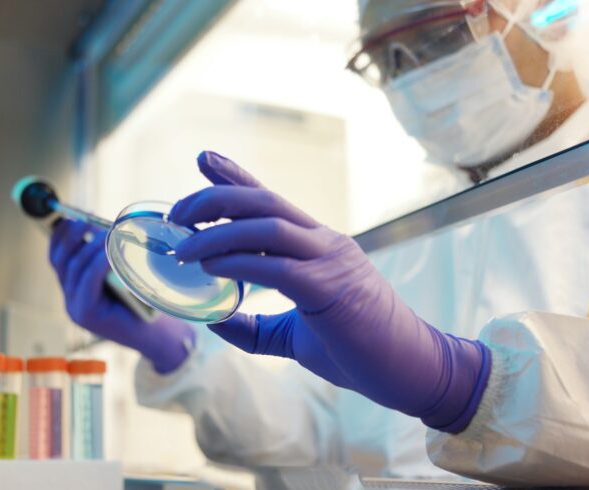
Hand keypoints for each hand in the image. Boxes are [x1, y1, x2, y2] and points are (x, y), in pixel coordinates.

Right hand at [49, 220, 193, 373]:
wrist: (157, 336)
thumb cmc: (144, 302)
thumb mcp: (122, 276)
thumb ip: (109, 259)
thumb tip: (107, 226)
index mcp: (75, 288)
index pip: (57, 257)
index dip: (61, 234)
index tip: (73, 215)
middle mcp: (70, 298)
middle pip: (60, 260)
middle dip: (71, 236)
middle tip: (87, 219)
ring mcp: (75, 308)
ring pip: (74, 268)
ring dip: (89, 246)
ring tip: (105, 233)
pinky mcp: (86, 314)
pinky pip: (88, 280)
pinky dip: (98, 261)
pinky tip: (108, 251)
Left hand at [170, 151, 490, 432]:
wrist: (411, 371)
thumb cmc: (358, 351)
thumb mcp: (294, 337)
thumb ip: (255, 327)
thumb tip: (213, 321)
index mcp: (316, 246)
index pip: (269, 201)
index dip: (235, 176)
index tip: (204, 159)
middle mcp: (323, 243)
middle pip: (262, 202)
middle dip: (214, 198)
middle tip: (176, 213)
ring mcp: (330, 261)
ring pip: (267, 226)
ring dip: (217, 232)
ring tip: (183, 246)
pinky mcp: (331, 289)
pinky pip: (277, 266)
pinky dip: (240, 262)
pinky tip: (211, 266)